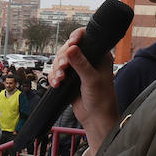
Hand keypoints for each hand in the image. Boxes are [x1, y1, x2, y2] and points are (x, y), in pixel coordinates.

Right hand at [52, 27, 118, 151]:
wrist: (96, 118)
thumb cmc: (102, 99)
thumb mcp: (91, 79)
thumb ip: (80, 63)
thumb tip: (71, 48)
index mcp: (99, 55)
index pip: (85, 38)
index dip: (75, 38)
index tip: (71, 44)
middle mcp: (88, 59)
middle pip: (67, 48)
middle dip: (62, 58)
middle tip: (63, 68)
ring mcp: (78, 69)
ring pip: (60, 60)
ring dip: (57, 69)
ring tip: (60, 79)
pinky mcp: (69, 78)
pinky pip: (56, 72)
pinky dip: (54, 77)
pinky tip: (56, 84)